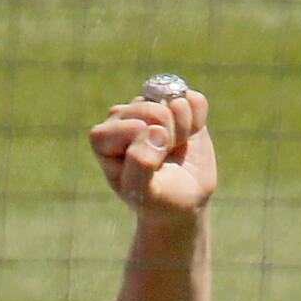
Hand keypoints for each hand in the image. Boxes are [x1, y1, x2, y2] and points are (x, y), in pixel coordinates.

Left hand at [89, 87, 214, 220]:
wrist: (182, 201)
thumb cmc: (156, 199)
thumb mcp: (144, 194)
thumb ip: (140, 165)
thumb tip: (156, 130)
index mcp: (103, 138)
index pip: (126, 123)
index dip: (145, 142)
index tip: (149, 165)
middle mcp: (123, 117)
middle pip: (152, 109)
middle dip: (166, 137)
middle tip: (163, 158)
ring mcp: (150, 107)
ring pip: (174, 101)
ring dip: (182, 129)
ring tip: (173, 149)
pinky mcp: (176, 103)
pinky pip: (195, 100)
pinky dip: (198, 121)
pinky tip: (188, 137)